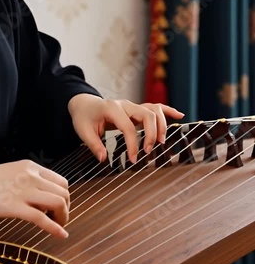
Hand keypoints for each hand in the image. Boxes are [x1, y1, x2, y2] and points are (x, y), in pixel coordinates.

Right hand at [0, 160, 69, 238]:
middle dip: (66, 209)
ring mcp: (23, 191)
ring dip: (63, 218)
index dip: (65, 198)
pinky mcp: (13, 207)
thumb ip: (28, 183)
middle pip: (64, 192)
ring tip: (58, 227)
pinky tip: (61, 236)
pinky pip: (42, 218)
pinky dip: (55, 228)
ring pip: (58, 203)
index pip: (61, 181)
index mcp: (31, 167)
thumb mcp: (11, 175)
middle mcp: (31, 176)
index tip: (59, 209)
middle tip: (59, 220)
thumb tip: (43, 200)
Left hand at [68, 94, 183, 162]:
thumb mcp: (83, 131)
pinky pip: (156, 107)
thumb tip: (103, 159)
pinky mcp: (137, 109)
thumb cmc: (84, 117)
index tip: (133, 159)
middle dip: (151, 133)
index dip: (133, 144)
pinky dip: (168, 111)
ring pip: (154, 110)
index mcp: (112, 109)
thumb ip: (94, 144)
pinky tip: (180, 116)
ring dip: (161, 125)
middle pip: (147, 114)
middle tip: (149, 151)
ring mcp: (132, 105)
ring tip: (162, 142)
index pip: (128, 127)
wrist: (85, 104)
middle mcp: (125, 105)